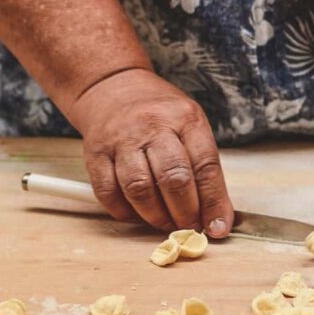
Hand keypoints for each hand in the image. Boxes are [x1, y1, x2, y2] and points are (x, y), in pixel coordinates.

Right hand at [67, 69, 234, 236]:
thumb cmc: (158, 114)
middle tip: (189, 227)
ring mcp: (121, 139)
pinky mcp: (96, 153)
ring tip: (164, 222)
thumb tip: (217, 216)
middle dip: (185, 213)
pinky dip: (124, 212)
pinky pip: (108, 192)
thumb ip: (203, 167)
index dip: (213, 202)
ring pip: (139, 188)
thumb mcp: (190, 126)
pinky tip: (136, 213)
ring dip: (155, 216)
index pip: (205, 165)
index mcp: (185, 118)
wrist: (111, 87)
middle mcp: (152, 125)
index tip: (218, 227)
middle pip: (173, 178)